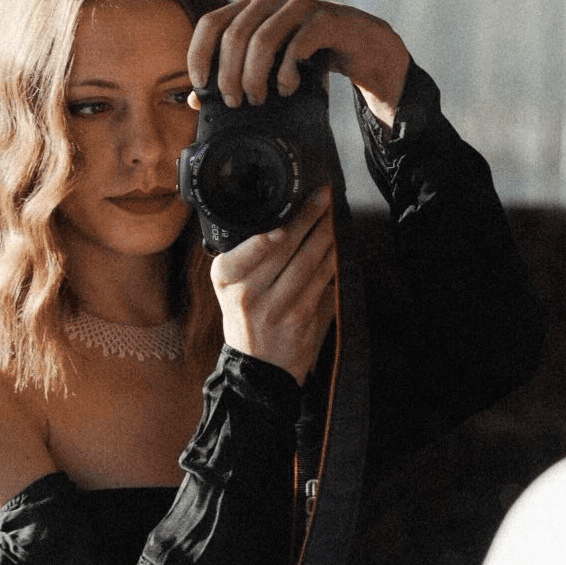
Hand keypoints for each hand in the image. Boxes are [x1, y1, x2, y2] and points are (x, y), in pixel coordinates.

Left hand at [187, 0, 410, 127]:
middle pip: (234, 35)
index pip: (210, 23)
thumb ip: (232, 77)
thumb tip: (195, 100)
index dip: (199, 54)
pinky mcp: (325, 17)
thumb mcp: (265, 66)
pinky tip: (287, 87)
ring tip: (259, 99)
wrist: (357, 45)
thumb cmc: (304, 55)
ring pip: (263, 39)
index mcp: (248, 6)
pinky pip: (297, 44)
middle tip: (234, 102)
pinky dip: (287, 72)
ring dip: (255, 76)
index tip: (201, 85)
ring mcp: (299, 4)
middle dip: (229, 75)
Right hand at [211, 187, 337, 385]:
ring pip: (310, 260)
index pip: (253, 245)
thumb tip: (281, 219)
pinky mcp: (305, 317)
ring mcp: (280, 307)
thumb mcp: (228, 290)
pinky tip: (338, 243)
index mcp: (227, 280)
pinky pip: (324, 280)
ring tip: (333, 213)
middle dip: (309, 217)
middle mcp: (250, 294)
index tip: (293, 203)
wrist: (258, 368)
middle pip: (286, 246)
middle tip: (322, 196)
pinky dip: (333, 258)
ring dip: (326, 233)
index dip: (277, 224)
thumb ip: (245, 258)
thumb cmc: (245, 320)